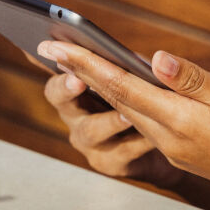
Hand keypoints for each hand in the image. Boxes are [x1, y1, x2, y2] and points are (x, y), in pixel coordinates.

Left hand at [36, 41, 209, 209]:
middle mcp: (168, 139)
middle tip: (49, 48)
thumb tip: (153, 59)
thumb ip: (194, 81)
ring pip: (127, 111)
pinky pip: (145, 121)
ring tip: (72, 61)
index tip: (56, 47)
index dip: (86, 64)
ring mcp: (175, 148)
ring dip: (97, 86)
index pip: (121, 88)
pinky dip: (124, 100)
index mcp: (180, 124)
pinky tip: (118, 85)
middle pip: (115, 99)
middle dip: (79, 72)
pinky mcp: (183, 151)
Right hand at [43, 70, 183, 187]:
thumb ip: (127, 65)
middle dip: (66, 88)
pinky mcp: (108, 162)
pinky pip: (121, 151)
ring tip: (127, 115)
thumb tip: (130, 56)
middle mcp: (74, 113)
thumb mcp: (134, 78)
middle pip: (58, 98)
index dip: (45, 59)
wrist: (164, 146)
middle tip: (77, 80)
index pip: (55, 68)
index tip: (44, 47)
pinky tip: (152, 136)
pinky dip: (137, 142)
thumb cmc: (143, 102)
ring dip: (108, 121)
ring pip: (90, 129)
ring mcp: (88, 140)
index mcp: (76, 87)